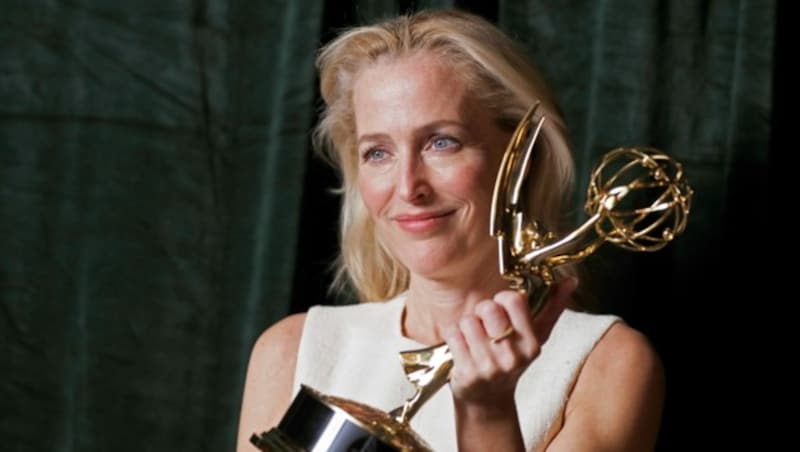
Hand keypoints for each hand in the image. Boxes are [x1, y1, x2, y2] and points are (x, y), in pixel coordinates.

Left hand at [445, 277, 576, 408]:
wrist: (488, 400)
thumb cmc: (511, 361)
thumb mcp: (536, 337)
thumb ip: (552, 307)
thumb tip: (571, 281)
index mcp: (532, 344)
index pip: (514, 300)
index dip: (502, 299)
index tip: (501, 309)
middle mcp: (512, 357)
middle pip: (488, 308)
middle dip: (482, 312)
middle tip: (485, 326)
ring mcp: (489, 367)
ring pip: (468, 321)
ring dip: (466, 326)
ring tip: (475, 340)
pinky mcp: (467, 373)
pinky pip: (453, 335)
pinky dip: (454, 337)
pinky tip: (463, 348)